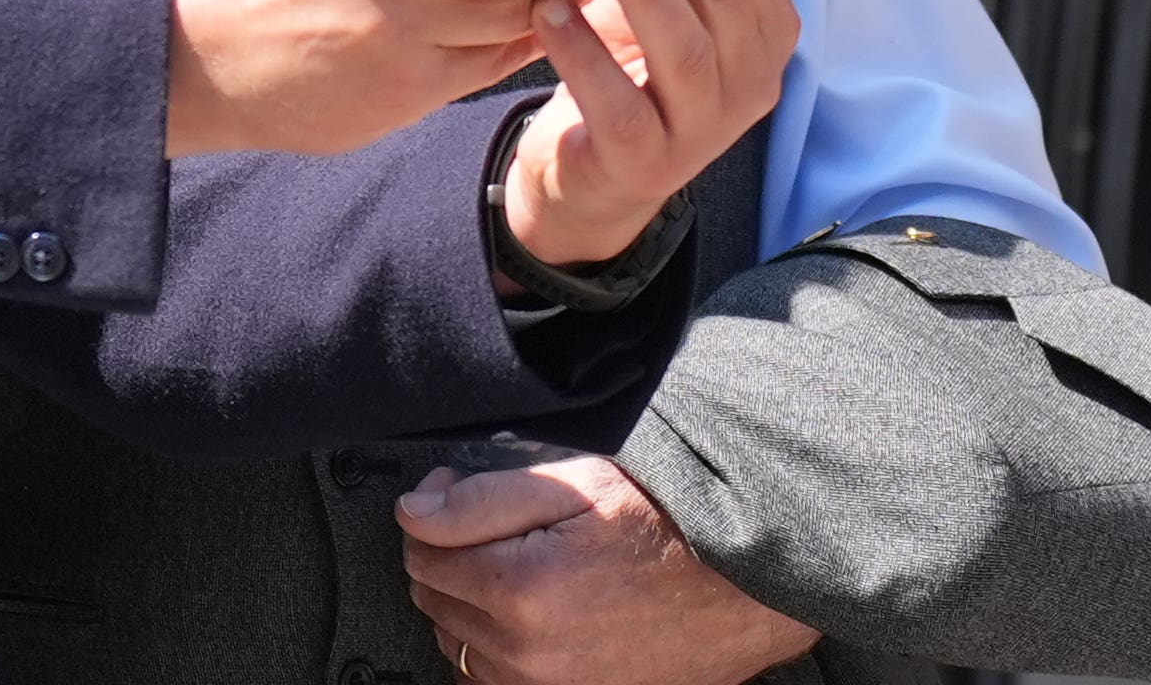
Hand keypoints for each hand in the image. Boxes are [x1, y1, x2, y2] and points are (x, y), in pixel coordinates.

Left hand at [399, 450, 820, 684]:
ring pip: (457, 642)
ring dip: (467, 603)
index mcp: (520, 590)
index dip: (429, 513)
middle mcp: (525, 654)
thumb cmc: (661, 523)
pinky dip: (494, 646)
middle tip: (490, 524)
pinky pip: (492, 678)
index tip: (451, 488)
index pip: (420, 554)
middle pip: (432, 600)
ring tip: (515, 566)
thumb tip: (411, 512)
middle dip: (445, 557)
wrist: (738, 587)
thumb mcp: (575, 484)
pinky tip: (527, 613)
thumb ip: (482, 499)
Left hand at [496, 0, 796, 269]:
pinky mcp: (646, 162)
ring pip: (684, 43)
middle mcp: (751, 76)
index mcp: (766, 27)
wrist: (592, 179)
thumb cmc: (629, 70)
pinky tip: (548, 6)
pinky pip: (618, 102)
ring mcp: (704, 126)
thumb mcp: (665, 4)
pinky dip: (584, 51)